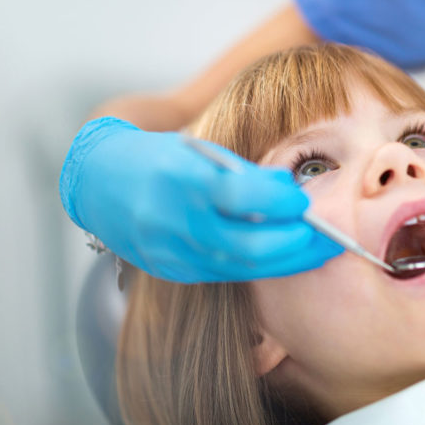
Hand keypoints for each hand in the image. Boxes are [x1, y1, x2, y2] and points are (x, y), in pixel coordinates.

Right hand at [59, 117, 341, 282]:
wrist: (98, 182)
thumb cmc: (155, 157)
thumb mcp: (196, 151)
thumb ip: (242, 175)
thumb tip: (291, 194)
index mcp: (177, 178)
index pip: (237, 196)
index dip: (279, 202)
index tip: (304, 201)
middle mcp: (169, 220)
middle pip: (245, 247)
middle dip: (294, 245)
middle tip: (326, 236)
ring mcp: (167, 251)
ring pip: (238, 267)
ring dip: (284, 261)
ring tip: (315, 249)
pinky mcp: (169, 270)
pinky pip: (221, 273)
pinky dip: (254, 265)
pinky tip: (278, 256)